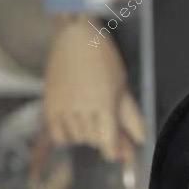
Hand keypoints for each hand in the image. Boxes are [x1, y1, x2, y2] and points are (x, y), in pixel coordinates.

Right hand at [44, 21, 146, 164]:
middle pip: (93, 141)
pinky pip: (57, 135)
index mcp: (103, 106)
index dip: (114, 152)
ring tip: (89, 116)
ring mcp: (62, 108)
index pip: (108, 144)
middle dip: (102, 137)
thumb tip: (140, 141)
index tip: (118, 151)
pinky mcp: (49, 105)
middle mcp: (81, 110)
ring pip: (76, 138)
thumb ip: (131, 117)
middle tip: (105, 123)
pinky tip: (74, 123)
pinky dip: (66, 135)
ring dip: (85, 134)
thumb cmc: (104, 59)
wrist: (75, 37)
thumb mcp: (122, 87)